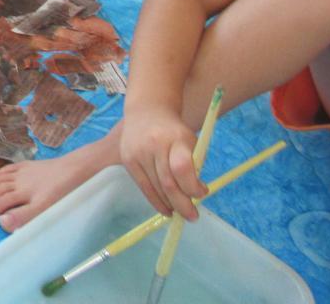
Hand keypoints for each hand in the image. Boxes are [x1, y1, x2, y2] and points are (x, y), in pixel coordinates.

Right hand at [120, 105, 206, 219]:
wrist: (146, 112)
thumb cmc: (174, 131)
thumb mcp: (189, 141)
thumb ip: (193, 165)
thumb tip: (195, 195)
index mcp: (175, 138)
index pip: (181, 168)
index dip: (192, 187)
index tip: (201, 193)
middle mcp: (154, 145)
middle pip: (168, 183)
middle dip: (183, 204)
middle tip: (193, 216)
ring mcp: (138, 152)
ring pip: (156, 188)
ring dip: (170, 204)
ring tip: (180, 212)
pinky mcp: (128, 160)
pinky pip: (143, 187)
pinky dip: (156, 201)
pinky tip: (166, 209)